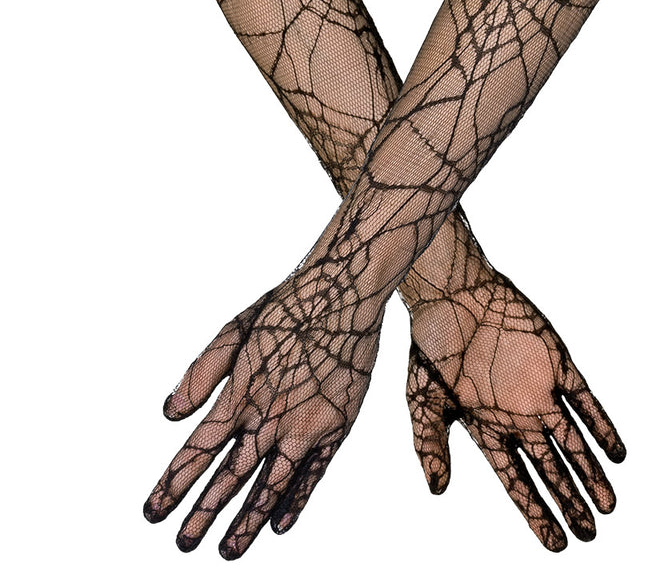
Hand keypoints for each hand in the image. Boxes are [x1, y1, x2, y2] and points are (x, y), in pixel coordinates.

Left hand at [143, 263, 381, 558]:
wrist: (343, 292)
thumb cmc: (288, 306)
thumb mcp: (235, 329)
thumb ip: (201, 373)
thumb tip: (169, 415)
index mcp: (241, 392)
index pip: (199, 449)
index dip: (173, 483)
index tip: (152, 511)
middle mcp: (269, 416)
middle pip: (229, 477)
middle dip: (202, 514)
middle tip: (182, 544)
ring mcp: (305, 425)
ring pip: (270, 485)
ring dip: (246, 521)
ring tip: (227, 551)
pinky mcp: (336, 426)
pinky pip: (314, 474)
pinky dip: (296, 501)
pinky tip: (280, 525)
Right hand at [406, 270, 624, 551]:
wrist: (453, 294)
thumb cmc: (432, 345)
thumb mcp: (422, 399)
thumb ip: (430, 444)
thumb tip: (438, 491)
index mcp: (486, 427)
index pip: (517, 479)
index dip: (536, 512)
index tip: (557, 543)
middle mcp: (517, 415)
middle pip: (550, 468)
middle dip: (570, 500)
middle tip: (590, 532)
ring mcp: (538, 391)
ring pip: (571, 441)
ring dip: (591, 472)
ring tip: (609, 505)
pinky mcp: (556, 364)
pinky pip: (584, 401)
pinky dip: (601, 426)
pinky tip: (617, 452)